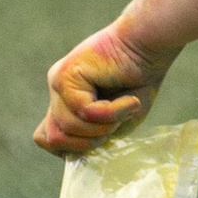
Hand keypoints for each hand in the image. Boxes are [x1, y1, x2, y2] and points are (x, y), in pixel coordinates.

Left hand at [36, 23, 178, 154]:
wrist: (150, 44)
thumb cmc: (139, 80)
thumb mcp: (116, 120)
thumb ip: (93, 136)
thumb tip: (72, 153)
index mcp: (65, 101)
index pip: (47, 136)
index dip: (69, 148)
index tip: (99, 139)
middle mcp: (58, 91)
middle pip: (54, 137)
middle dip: (88, 142)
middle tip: (116, 125)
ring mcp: (59, 82)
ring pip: (68, 128)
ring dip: (103, 127)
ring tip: (126, 109)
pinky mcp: (67, 75)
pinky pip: (84, 111)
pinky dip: (112, 113)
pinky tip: (130, 101)